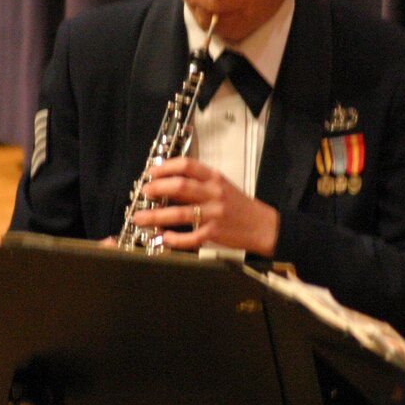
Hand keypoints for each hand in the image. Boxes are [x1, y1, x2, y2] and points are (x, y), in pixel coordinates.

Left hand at [129, 157, 278, 255]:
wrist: (263, 225)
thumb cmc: (239, 206)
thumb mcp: (221, 187)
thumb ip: (198, 183)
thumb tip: (168, 183)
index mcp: (215, 178)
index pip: (187, 165)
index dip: (165, 167)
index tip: (151, 172)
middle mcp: (214, 193)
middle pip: (180, 186)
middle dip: (157, 188)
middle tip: (144, 192)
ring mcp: (214, 214)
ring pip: (179, 213)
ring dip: (156, 216)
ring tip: (141, 218)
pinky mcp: (215, 233)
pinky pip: (190, 237)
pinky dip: (174, 239)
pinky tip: (164, 238)